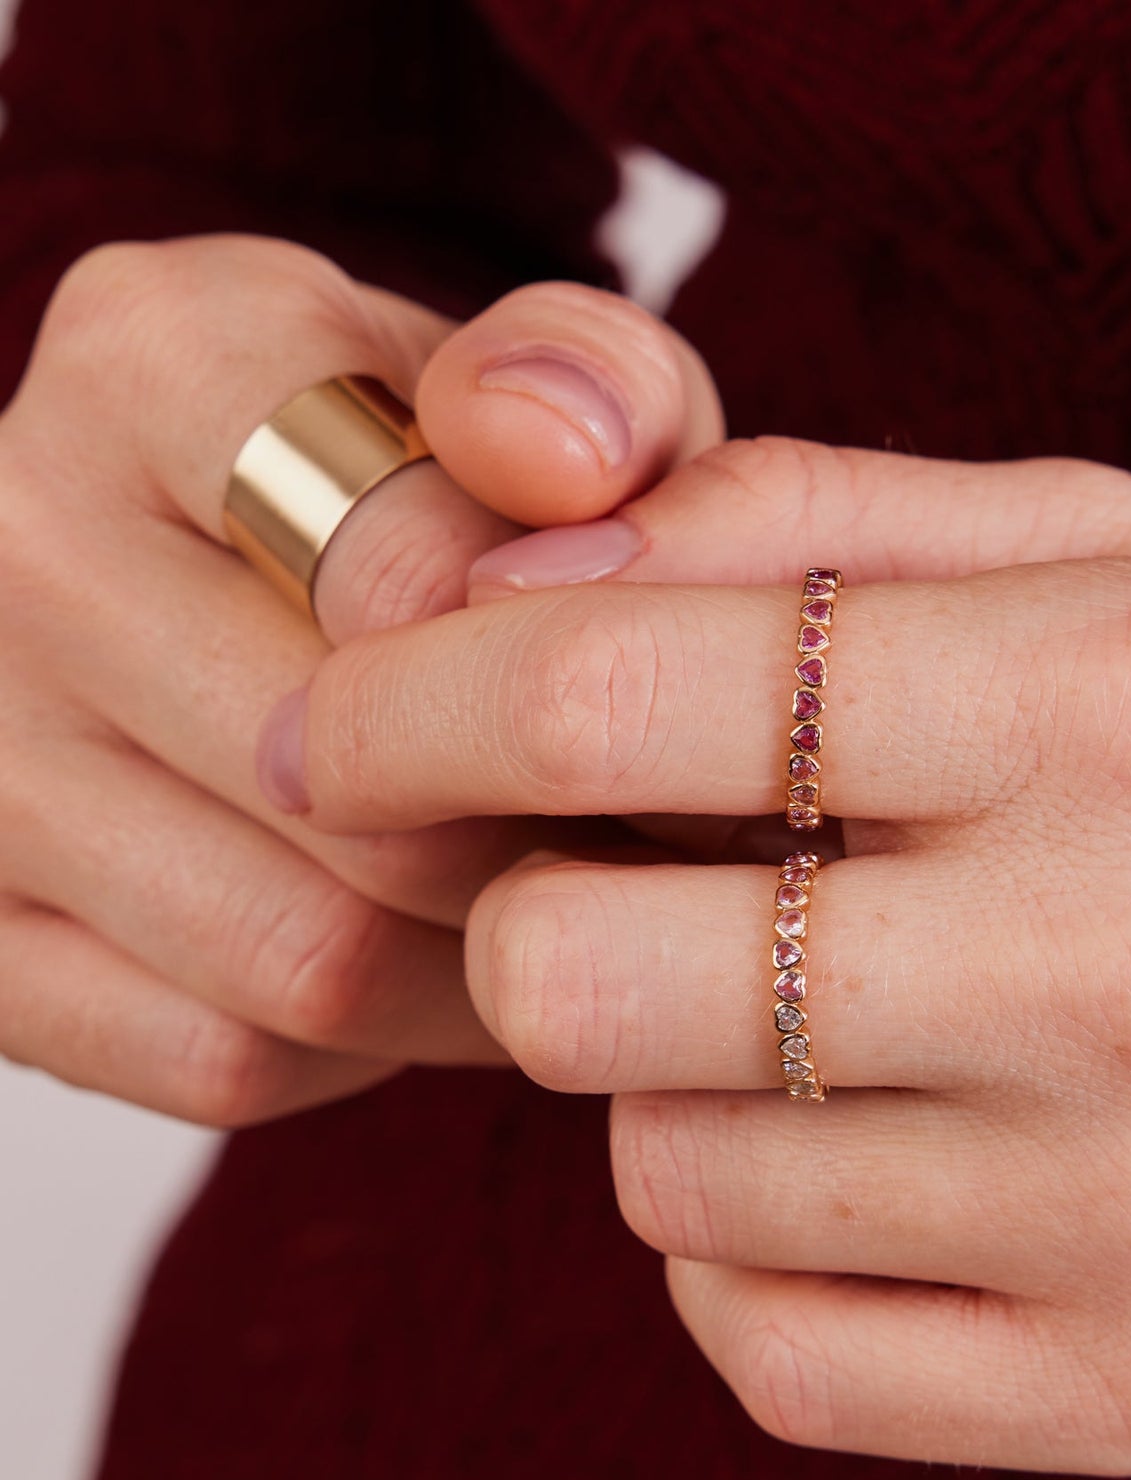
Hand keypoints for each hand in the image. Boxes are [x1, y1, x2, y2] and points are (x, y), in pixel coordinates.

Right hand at [0, 233, 721, 1122]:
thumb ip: (598, 388)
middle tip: (647, 852)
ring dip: (483, 970)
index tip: (654, 717)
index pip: (404, 581)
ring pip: (301, 958)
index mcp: (161, 357)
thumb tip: (558, 457)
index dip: (573, 689)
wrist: (255, 581)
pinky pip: (222, 1058)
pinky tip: (430, 964)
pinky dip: (368, 1047)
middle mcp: (22, 542)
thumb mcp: (551, 401)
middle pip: (360, 796)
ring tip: (566, 912)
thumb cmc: (445, 496)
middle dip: (547, 846)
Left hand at [264, 439, 1130, 1469]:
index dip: (418, 705)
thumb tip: (515, 576)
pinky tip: (865, 1146)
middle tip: (616, 877)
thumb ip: (804, 521)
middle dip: (533, 919)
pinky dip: (746, 1241)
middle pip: (588, 985)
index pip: (625, 704)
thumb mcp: (1101, 543)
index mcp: (1117, 703)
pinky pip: (765, 1347)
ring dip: (669, 1077)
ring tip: (812, 1002)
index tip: (347, 722)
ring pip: (663, 1177)